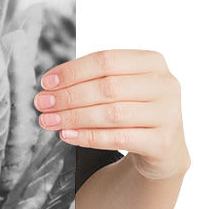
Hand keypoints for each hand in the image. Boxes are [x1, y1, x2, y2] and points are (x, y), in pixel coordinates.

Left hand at [35, 49, 189, 179]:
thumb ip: (91, 80)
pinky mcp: (162, 142)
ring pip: (112, 113)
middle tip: (41, 103)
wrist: (163, 147)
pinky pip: (118, 138)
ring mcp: (168, 114)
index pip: (106, 60)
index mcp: (152, 62)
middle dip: (68, 96)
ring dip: (73, 117)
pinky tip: (66, 135)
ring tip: (48, 120)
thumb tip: (50, 86)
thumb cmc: (133, 110)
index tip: (46, 82)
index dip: (72, 71)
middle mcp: (165, 85)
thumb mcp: (119, 88)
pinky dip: (88, 137)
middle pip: (107, 87)